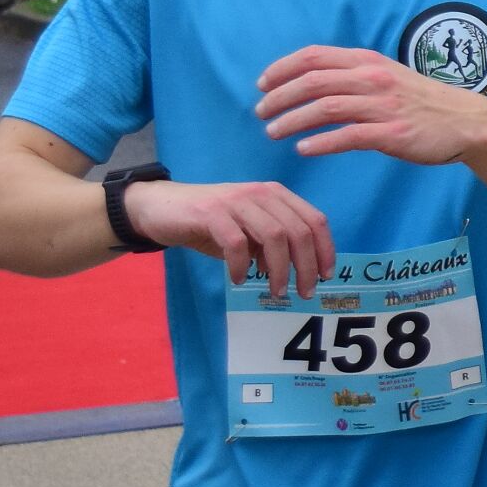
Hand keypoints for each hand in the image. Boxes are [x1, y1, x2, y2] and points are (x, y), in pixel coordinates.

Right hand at [122, 176, 336, 295]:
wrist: (160, 207)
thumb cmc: (210, 223)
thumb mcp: (248, 230)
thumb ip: (272, 243)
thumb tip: (296, 269)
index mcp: (277, 195)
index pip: (315, 220)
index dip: (325, 249)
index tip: (326, 276)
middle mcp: (262, 193)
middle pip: (299, 231)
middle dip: (306, 266)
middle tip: (303, 293)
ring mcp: (237, 201)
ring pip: (274, 236)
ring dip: (279, 270)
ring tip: (275, 292)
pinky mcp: (211, 213)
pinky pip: (236, 243)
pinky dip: (242, 265)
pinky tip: (240, 279)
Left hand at [255, 44, 486, 163]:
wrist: (468, 122)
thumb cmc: (424, 102)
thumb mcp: (389, 77)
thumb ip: (355, 77)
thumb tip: (313, 85)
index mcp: (369, 62)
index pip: (315, 56)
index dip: (282, 68)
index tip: (262, 84)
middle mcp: (374, 79)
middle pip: (313, 82)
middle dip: (279, 97)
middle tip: (260, 112)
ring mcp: (384, 106)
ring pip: (325, 108)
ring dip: (292, 120)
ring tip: (272, 133)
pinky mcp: (393, 134)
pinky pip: (348, 136)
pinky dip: (321, 142)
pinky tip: (304, 149)